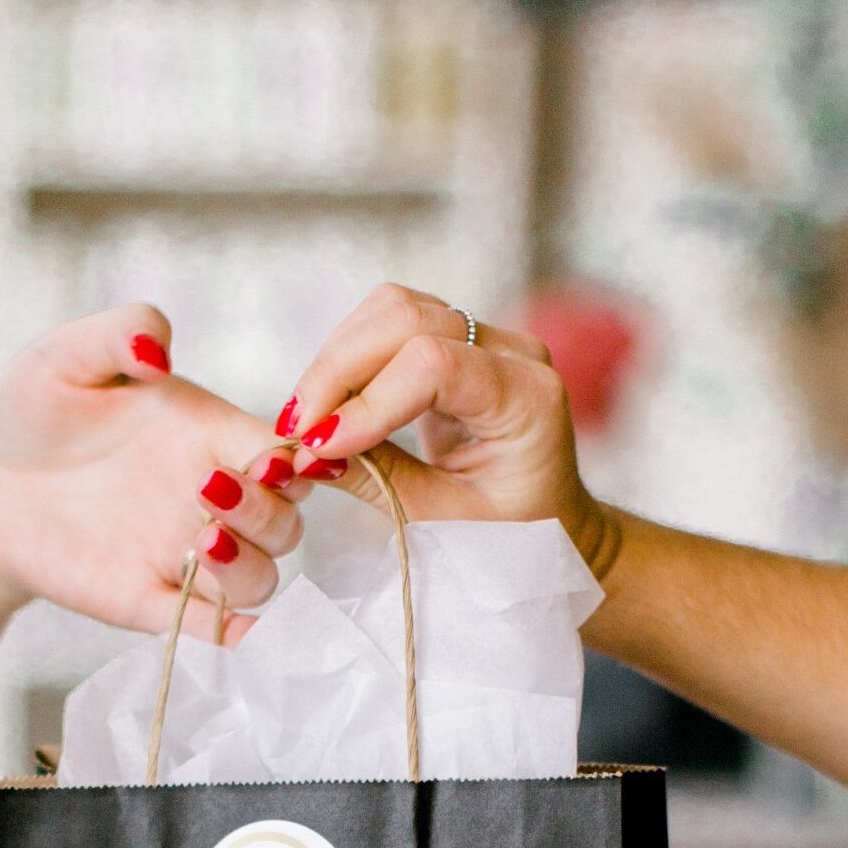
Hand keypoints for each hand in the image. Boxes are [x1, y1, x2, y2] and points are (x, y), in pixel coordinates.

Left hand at [0, 304, 302, 634]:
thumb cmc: (33, 413)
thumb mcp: (69, 356)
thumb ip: (121, 332)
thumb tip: (160, 352)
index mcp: (209, 436)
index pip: (283, 454)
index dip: (296, 461)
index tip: (274, 460)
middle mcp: (209, 500)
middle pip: (285, 521)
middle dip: (266, 511)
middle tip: (206, 489)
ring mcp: (184, 556)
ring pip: (261, 578)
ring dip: (249, 566)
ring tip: (203, 539)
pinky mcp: (151, 602)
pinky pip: (212, 630)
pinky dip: (234, 636)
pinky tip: (239, 631)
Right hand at [244, 284, 619, 576]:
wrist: (551, 526)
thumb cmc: (510, 539)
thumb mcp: (443, 524)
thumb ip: (378, 480)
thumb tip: (302, 454)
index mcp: (529, 401)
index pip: (433, 364)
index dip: (365, 400)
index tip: (317, 447)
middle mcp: (515, 352)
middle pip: (406, 316)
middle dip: (337, 371)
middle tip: (296, 433)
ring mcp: (488, 337)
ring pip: (393, 308)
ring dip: (337, 360)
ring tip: (308, 423)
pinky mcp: (459, 339)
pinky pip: (392, 323)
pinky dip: (349, 359)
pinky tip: (330, 408)